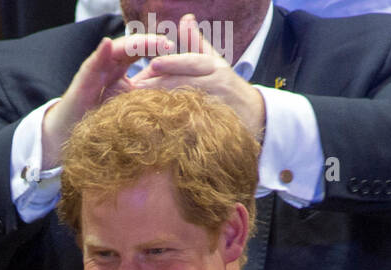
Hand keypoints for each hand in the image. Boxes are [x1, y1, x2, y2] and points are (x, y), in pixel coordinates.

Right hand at [41, 33, 171, 167]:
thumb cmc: (97, 123)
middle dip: (149, 42)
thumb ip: (140, 97)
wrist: (68, 134)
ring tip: (148, 41)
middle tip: (167, 42)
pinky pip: (92, 63)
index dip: (155, 47)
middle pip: (130, 47)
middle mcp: (107, 66)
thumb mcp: (124, 108)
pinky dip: (100, 53)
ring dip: (132, 44)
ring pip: (114, 50)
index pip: (139, 52)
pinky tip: (107, 45)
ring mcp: (94, 70)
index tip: (173, 48)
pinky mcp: (82, 80)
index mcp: (119, 71)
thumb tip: (168, 94)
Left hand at [129, 15, 264, 139]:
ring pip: (188, 105)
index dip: (173, 63)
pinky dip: (175, 126)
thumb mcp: (213, 61)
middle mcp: (216, 85)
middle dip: (162, 85)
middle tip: (137, 86)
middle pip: (187, 83)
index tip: (153, 64)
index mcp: (214, 67)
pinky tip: (156, 126)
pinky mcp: (212, 128)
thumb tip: (186, 18)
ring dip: (164, 106)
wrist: (253, 114)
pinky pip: (192, 127)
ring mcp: (214, 107)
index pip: (192, 63)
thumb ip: (196, 42)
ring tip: (141, 106)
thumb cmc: (225, 85)